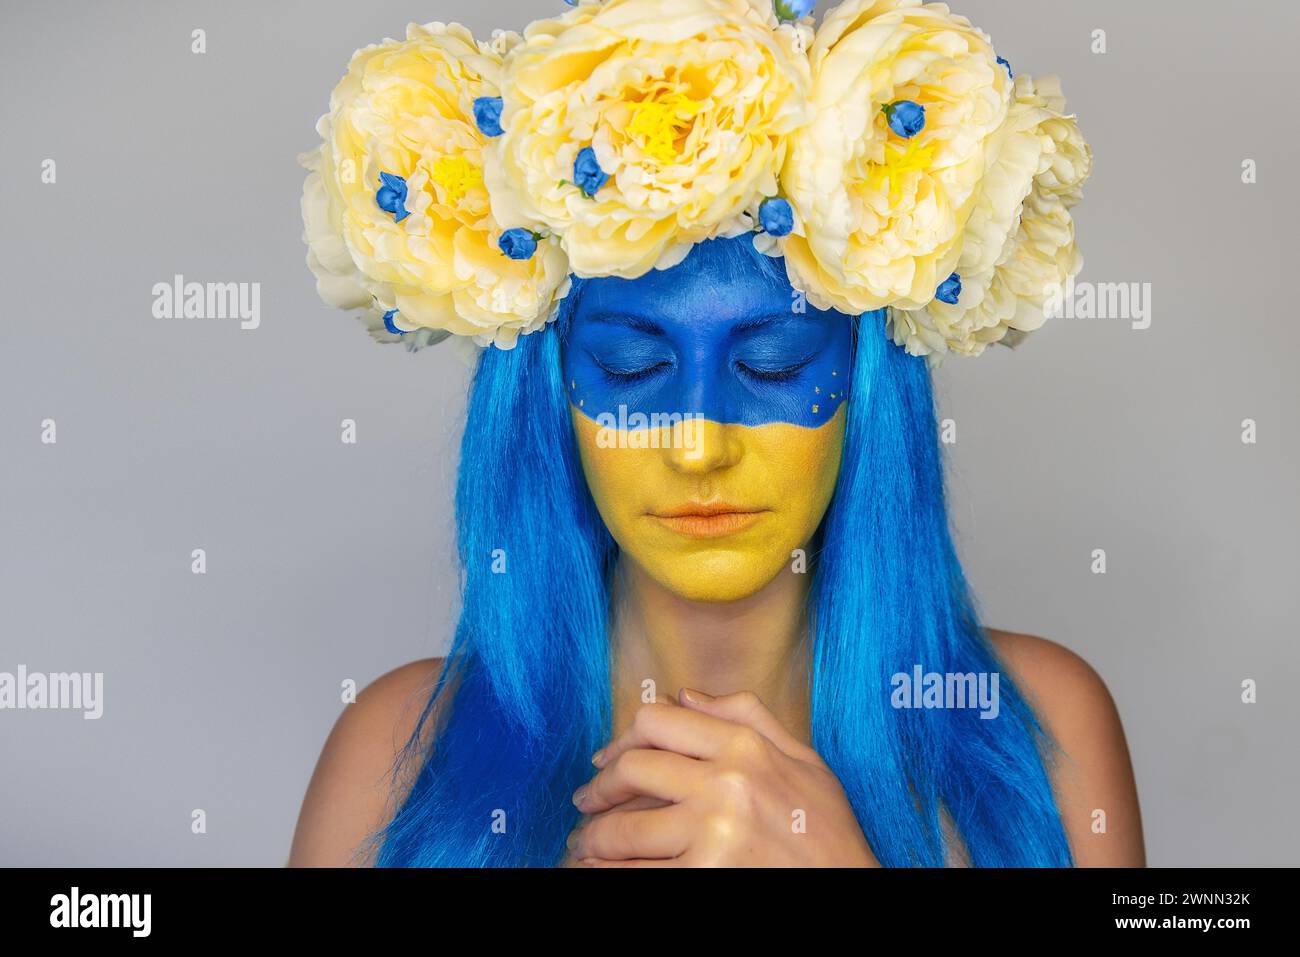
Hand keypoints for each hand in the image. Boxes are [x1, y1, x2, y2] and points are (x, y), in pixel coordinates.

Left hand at [566, 689, 878, 866]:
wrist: (853, 888)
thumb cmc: (828, 832)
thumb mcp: (805, 761)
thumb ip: (748, 716)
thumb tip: (687, 696)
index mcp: (745, 747)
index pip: (657, 722)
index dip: (621, 740)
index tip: (607, 760)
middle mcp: (725, 783)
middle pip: (632, 770)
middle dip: (599, 789)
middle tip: (586, 803)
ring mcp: (713, 832)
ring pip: (624, 828)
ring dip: (594, 839)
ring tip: (585, 847)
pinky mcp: (706, 876)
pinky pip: (637, 873)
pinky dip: (606, 873)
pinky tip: (595, 872)